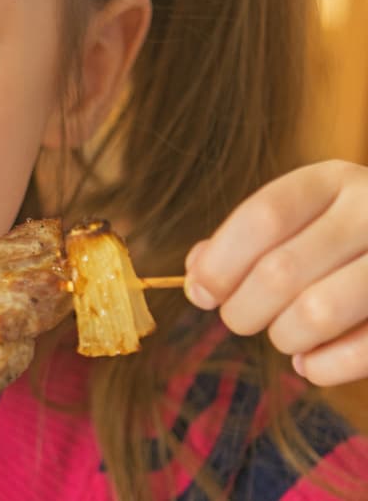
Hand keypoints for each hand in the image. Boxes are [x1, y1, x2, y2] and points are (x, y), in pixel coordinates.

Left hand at [184, 160, 367, 385]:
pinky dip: (323, 367)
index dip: (221, 262)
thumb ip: (245, 241)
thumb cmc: (343, 241)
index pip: (263, 217)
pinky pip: (363, 349)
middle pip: (280, 270)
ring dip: (284, 337)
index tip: (201, 292)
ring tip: (284, 337)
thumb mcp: (300, 221)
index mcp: (332, 180)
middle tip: (240, 319)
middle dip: (243, 309)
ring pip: (317, 312)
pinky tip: (310, 364)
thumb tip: (195, 275)